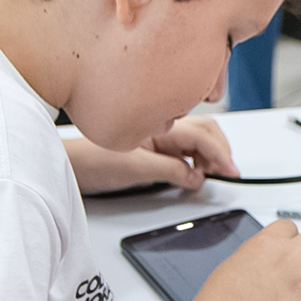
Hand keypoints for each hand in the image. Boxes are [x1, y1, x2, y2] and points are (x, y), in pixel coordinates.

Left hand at [65, 117, 238, 194]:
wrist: (69, 163)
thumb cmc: (92, 161)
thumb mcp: (135, 169)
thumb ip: (170, 170)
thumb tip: (196, 176)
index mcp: (159, 125)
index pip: (202, 137)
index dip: (221, 156)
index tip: (231, 172)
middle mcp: (161, 125)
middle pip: (206, 131)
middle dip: (220, 150)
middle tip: (225, 172)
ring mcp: (158, 133)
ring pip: (196, 138)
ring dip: (208, 154)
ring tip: (205, 174)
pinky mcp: (152, 144)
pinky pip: (183, 146)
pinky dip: (195, 158)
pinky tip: (191, 170)